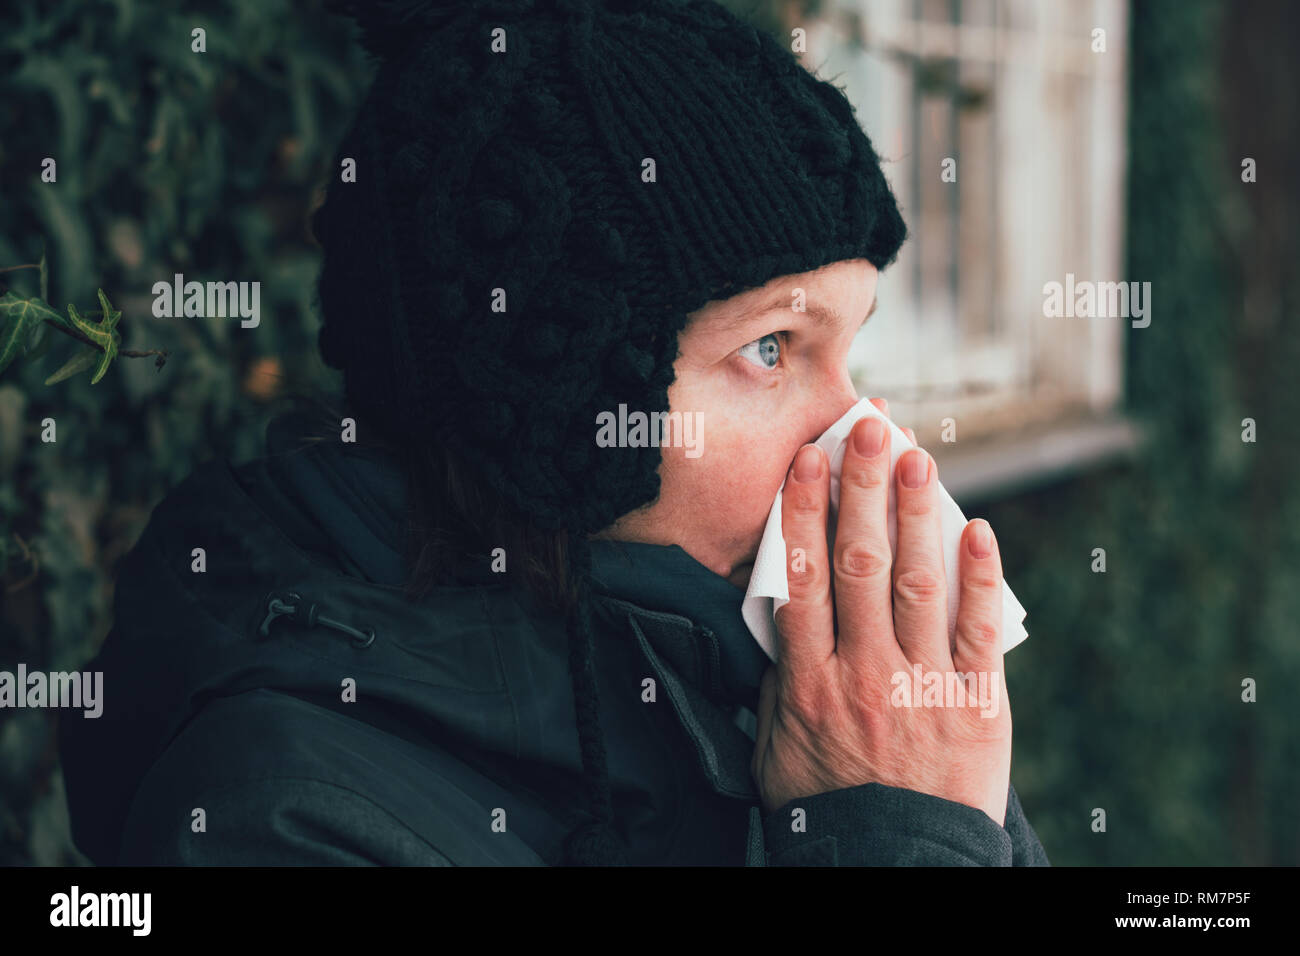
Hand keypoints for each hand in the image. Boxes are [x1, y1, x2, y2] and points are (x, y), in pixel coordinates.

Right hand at [751, 398, 1012, 825]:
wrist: (893, 865)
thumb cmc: (825, 805)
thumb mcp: (776, 745)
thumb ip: (782, 678)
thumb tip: (784, 616)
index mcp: (809, 682)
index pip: (803, 578)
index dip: (805, 512)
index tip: (810, 461)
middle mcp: (864, 673)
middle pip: (859, 564)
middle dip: (862, 489)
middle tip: (868, 427)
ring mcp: (924, 685)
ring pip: (916, 583)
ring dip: (916, 514)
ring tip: (917, 456)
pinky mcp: (978, 704)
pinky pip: (979, 631)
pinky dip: (980, 578)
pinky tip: (979, 531)